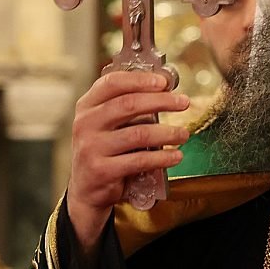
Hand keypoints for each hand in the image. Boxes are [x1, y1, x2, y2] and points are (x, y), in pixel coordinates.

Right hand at [67, 71, 189, 256]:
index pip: (112, 82)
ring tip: (184, 134)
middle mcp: (86, 124)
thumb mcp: (106, 124)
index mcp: (87, 106)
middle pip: (128, 104)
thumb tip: (165, 91)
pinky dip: (162, 157)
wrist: (86, 189)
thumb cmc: (105, 149)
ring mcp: (91, 147)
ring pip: (138, 133)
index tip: (164, 82)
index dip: (140, 79)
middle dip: (161, 101)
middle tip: (183, 102)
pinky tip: (175, 155)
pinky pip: (139, 160)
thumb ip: (127, 106)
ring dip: (168, 132)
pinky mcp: (102, 170)